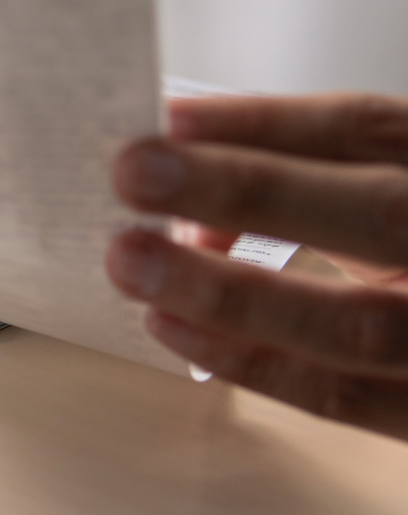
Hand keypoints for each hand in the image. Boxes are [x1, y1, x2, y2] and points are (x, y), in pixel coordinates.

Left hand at [107, 93, 407, 437]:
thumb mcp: (388, 191)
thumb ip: (311, 185)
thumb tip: (187, 205)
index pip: (375, 129)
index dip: (270, 120)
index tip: (170, 117)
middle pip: (381, 213)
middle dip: (250, 190)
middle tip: (134, 173)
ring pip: (357, 324)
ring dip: (230, 292)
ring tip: (133, 261)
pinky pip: (342, 397)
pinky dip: (249, 360)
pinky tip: (173, 326)